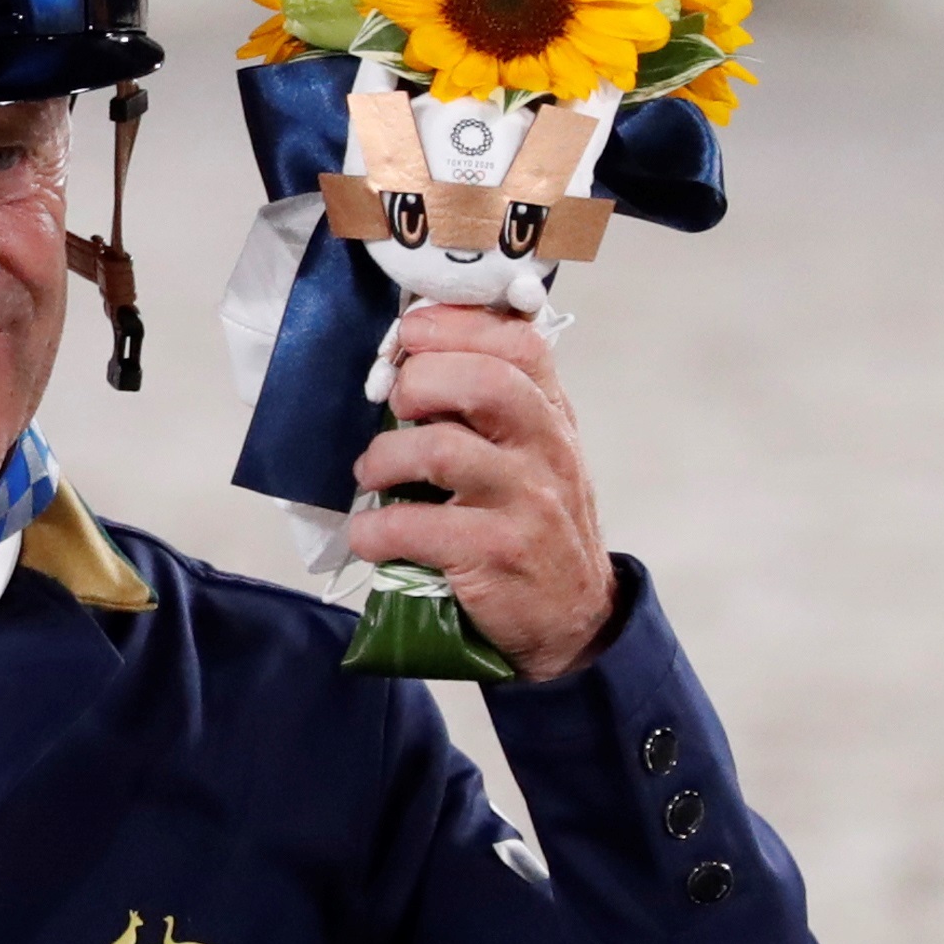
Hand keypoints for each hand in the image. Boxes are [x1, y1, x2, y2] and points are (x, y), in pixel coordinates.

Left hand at [347, 303, 618, 681]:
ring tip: (372, 474)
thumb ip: (496, 404)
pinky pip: (417, 527)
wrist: (572, 617)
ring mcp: (526, 502)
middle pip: (483, 382)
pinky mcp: (497, 554)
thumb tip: (414, 355)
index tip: (409, 335)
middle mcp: (547, 449)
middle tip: (393, 408)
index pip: (518, 343)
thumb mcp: (536, 453)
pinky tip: (370, 536)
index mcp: (552, 414)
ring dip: (384, 457)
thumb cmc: (537, 524)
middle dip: (418, 382)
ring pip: (442, 450)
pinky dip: (376, 530)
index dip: (456, 325)